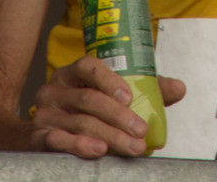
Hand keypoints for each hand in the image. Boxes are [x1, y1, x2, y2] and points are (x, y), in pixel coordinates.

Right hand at [27, 56, 185, 157]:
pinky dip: (79, 146)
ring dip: (110, 137)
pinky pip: (57, 140)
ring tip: (132, 146)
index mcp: (73, 73)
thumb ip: (146, 91)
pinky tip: (97, 150)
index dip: (108, 80)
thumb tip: (179, 88)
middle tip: (141, 130)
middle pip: (89, 100)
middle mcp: (55, 90)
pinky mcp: (37, 136)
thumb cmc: (86, 112)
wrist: (49, 135)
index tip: (129, 97)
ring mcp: (44, 113)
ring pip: (80, 123)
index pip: (87, 67)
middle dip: (119, 117)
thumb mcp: (113, 97)